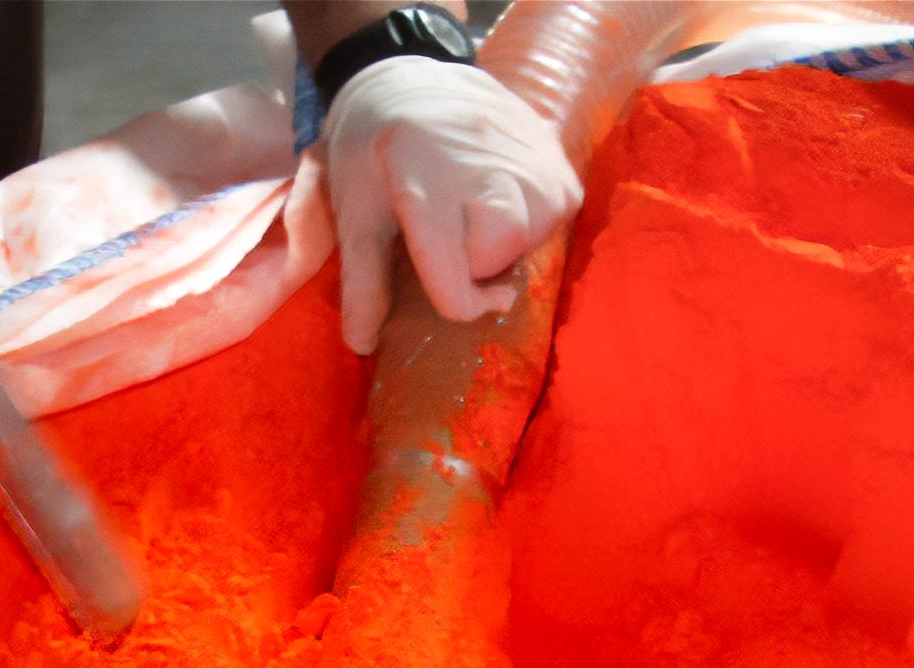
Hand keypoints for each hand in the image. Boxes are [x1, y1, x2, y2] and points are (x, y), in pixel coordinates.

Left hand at [323, 56, 581, 355]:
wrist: (403, 77)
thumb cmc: (370, 154)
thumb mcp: (354, 213)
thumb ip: (363, 281)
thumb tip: (362, 344)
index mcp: (423, 180)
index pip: (456, 278)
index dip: (455, 303)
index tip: (447, 296)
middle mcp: (480, 160)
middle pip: (498, 255)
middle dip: (475, 260)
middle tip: (450, 230)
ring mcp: (525, 150)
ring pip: (534, 235)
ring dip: (506, 239)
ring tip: (476, 209)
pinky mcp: (554, 150)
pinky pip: (559, 209)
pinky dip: (534, 217)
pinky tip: (504, 194)